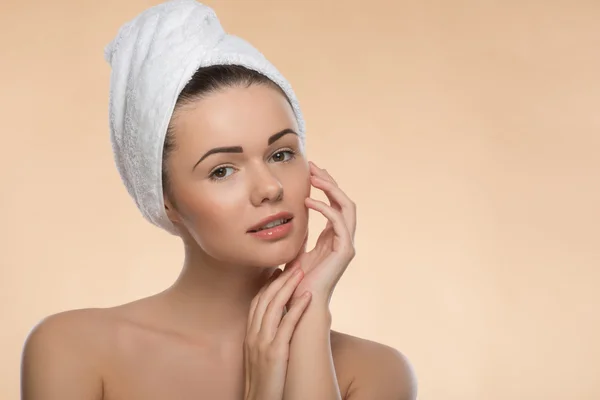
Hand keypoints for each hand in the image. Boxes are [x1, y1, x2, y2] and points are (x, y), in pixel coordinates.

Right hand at [244, 268, 311, 399]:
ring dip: (288, 286)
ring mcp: (262, 343)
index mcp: (250, 334)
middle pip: (265, 298)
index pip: (258, 301)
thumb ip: (266, 337)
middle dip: (280, 279)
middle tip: (294, 263)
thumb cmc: (264, 381)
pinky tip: (307, 295)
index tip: (280, 270)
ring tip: (301, 271)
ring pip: (273, 306)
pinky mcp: (275, 353)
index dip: (269, 284)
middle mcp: (254, 335)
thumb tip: (278, 324)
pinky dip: (297, 307)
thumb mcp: (260, 355)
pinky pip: (286, 325)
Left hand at [284, 161, 356, 304]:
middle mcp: (343, 238)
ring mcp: (346, 244)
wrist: (301, 303)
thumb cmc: (296, 281)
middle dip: (330, 181)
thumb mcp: (295, 251)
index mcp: (333, 237)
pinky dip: (326, 208)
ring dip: (332, 189)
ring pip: (348, 207)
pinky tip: (309, 201)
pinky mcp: (344, 251)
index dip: (326, 186)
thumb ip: (298, 235)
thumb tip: (287, 219)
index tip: (311, 171)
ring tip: (314, 177)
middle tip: (313, 166)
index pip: (335, 204)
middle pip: (344, 201)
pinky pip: (339, 222)